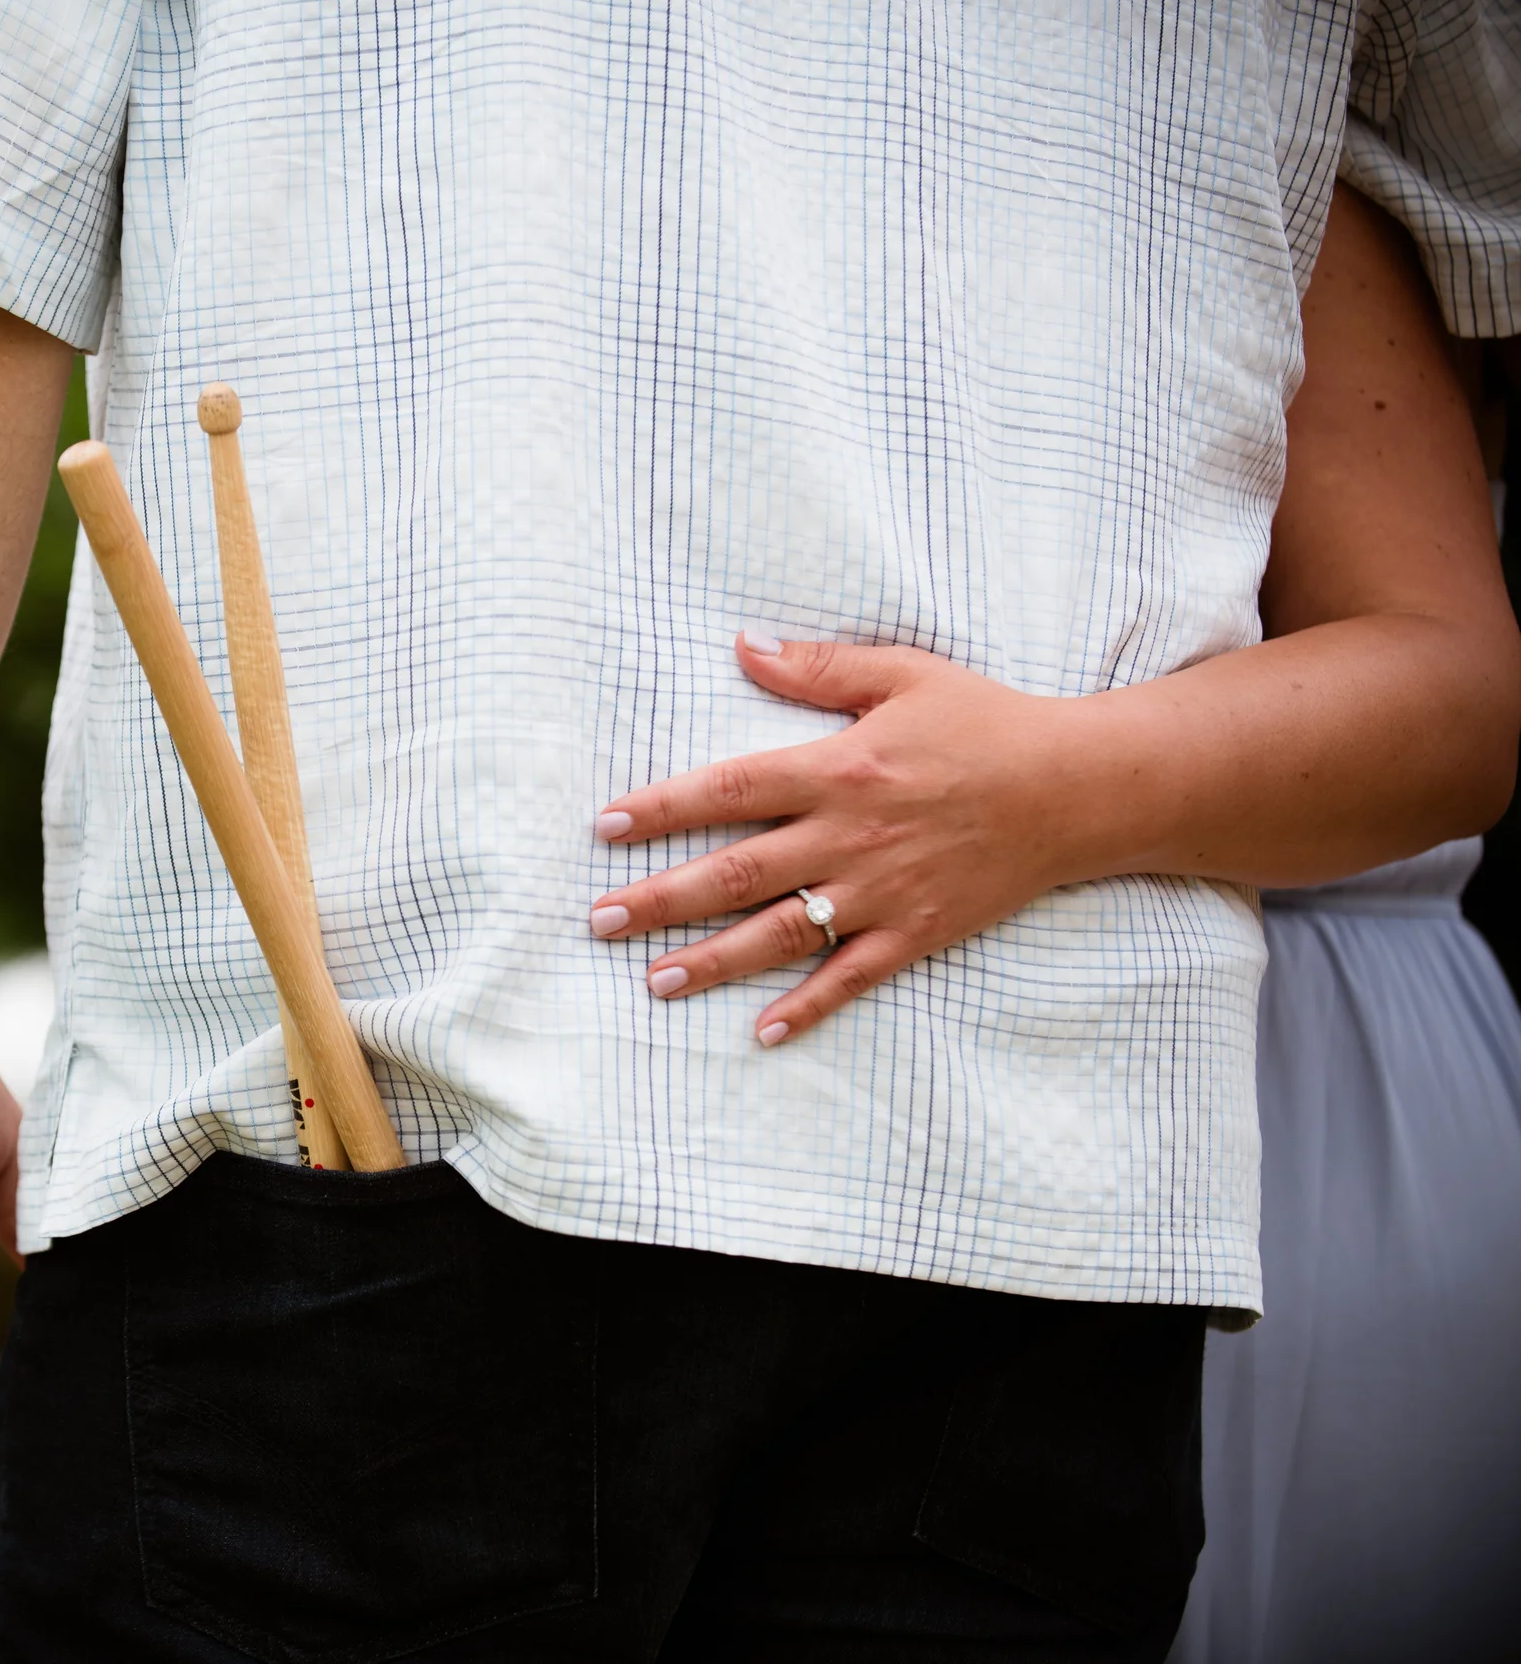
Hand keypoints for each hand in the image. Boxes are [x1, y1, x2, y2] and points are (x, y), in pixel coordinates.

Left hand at [589, 631, 1083, 1045]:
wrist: (1079, 789)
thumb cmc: (987, 723)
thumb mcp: (903, 674)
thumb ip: (817, 667)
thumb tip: (741, 646)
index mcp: (839, 768)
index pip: (730, 790)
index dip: (665, 807)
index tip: (609, 825)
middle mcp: (849, 836)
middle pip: (735, 873)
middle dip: (661, 898)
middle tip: (599, 920)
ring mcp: (881, 892)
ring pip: (779, 933)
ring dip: (711, 960)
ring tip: (652, 979)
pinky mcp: (917, 933)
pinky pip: (851, 977)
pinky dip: (807, 1007)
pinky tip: (760, 1032)